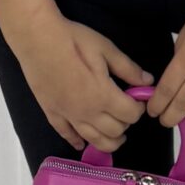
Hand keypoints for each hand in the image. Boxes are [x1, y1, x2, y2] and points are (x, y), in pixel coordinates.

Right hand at [11, 12, 157, 154]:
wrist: (37, 40)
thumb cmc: (73, 41)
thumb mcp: (106, 49)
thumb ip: (128, 69)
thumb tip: (147, 82)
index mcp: (104, 96)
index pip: (130, 115)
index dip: (139, 109)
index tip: (138, 99)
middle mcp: (87, 112)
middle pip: (115, 131)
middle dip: (126, 123)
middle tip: (125, 110)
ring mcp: (68, 116)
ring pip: (94, 140)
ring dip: (109, 141)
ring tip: (116, 135)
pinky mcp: (52, 113)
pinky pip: (67, 135)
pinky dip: (77, 142)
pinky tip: (82, 143)